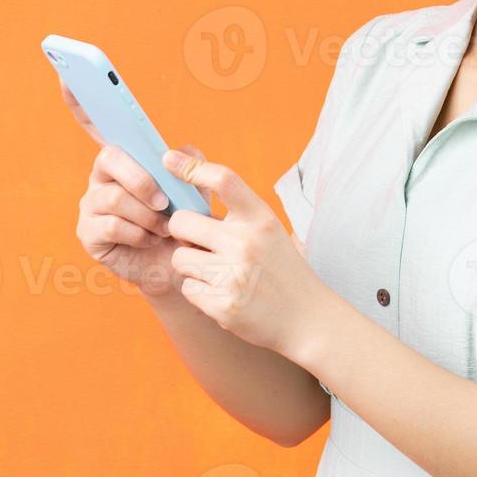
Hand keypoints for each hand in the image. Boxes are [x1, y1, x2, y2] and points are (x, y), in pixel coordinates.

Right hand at [63, 78, 212, 295]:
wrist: (185, 266)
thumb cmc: (188, 223)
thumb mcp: (197, 189)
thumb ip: (190, 162)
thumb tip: (175, 153)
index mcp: (127, 159)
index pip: (99, 125)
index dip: (81, 102)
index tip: (69, 77)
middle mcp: (103, 177)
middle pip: (109, 158)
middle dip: (139, 179)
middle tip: (164, 201)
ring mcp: (92, 205)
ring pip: (112, 196)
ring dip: (147, 215)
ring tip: (163, 228)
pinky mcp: (89, 234)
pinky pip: (109, 225)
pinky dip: (137, 234)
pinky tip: (147, 240)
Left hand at [161, 149, 331, 358]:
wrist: (307, 317)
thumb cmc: (281, 269)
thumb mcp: (268, 230)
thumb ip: (236, 213)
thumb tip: (187, 186)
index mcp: (261, 218)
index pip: (223, 180)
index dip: (192, 167)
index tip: (169, 159)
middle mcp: (246, 243)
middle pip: (182, 222)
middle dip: (183, 234)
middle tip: (203, 245)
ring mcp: (234, 275)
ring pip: (179, 258)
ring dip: (191, 266)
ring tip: (220, 274)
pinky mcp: (222, 304)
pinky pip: (187, 289)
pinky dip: (200, 292)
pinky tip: (224, 295)